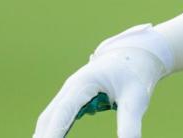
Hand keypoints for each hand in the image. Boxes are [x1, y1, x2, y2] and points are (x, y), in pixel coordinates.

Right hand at [34, 25, 172, 137]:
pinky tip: (56, 137)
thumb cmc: (136, 73)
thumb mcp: (136, 99)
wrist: (138, 53)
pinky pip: (60, 117)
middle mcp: (71, 88)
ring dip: (48, 133)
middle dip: (44, 135)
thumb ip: (129, 124)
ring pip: (51, 117)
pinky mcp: (76, 98)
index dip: (52, 133)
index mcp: (83, 84)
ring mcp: (71, 92)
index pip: (62, 113)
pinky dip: (56, 130)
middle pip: (49, 117)